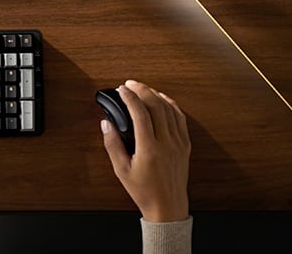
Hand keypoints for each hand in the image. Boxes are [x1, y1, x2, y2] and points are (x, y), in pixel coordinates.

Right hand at [101, 79, 189, 222]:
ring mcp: (178, 143)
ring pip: (170, 109)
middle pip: (156, 106)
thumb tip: (106, 123)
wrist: (168, 207)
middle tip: (130, 84)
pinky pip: (180, 118)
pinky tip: (163, 100)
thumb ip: (112, 144)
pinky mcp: (185, 145)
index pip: (140, 113)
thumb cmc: (144, 191)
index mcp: (150, 149)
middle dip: (142, 90)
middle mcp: (167, 143)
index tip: (121, 90)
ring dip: (156, 95)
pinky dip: (171, 105)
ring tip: (144, 89)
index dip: (130, 97)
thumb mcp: (121, 170)